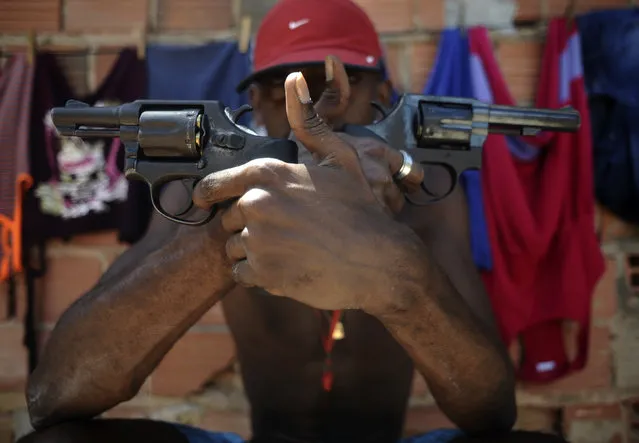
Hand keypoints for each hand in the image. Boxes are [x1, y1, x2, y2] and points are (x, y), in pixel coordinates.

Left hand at [192, 71, 425, 312]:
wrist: (378, 260)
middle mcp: (256, 205)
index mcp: (267, 174)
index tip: (205, 201)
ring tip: (287, 250)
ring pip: (235, 248)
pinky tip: (285, 268)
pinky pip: (242, 274)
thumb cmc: (358, 209)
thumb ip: (308, 122)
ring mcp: (259, 241)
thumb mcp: (338, 157)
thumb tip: (295, 80)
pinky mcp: (263, 273)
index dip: (209, 194)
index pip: (215, 185)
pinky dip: (258, 275)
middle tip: (281, 231)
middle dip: (248, 225)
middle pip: (229, 219)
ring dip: (254, 251)